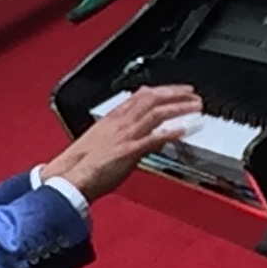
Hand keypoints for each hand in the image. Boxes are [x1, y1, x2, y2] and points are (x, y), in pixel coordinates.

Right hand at [44, 86, 203, 201]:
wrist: (70, 177)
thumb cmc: (83, 164)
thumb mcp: (103, 141)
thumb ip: (123, 136)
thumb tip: (140, 137)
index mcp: (113, 117)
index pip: (141, 95)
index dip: (162, 90)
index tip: (177, 90)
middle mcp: (120, 122)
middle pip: (152, 98)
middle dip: (175, 93)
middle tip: (193, 94)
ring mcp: (125, 135)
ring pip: (156, 112)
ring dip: (179, 107)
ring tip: (196, 107)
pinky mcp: (128, 151)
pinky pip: (152, 138)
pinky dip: (170, 133)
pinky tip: (184, 130)